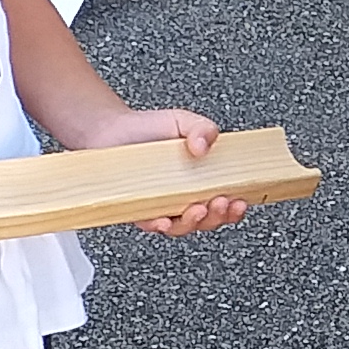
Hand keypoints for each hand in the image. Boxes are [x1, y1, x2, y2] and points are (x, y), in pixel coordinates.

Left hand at [55, 105, 252, 236]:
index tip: (239, 201)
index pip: (224, 203)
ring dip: (194, 223)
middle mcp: (182, 198)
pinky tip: (165, 220)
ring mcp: (161, 205)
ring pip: (182, 227)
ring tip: (197, 210)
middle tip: (220, 203)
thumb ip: (202, 128)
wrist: (109, 130)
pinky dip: (160, 225)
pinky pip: (151, 224)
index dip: (234, 209)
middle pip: (208, 220)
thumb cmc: (147, 129)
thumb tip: (204, 144)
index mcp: (200, 181)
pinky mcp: (137, 209)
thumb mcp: (182, 121)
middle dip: (218, 217)